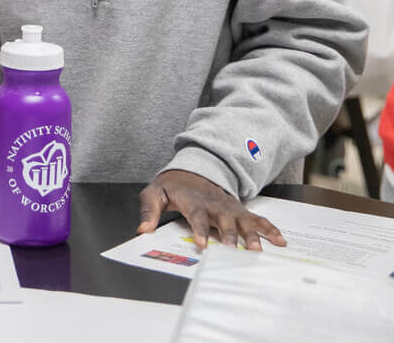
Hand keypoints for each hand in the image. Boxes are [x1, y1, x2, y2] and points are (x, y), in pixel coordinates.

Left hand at [137, 170, 286, 249]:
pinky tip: (281, 241)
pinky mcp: (240, 211)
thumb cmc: (172, 186)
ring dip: (252, 235)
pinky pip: (257, 219)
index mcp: (193, 201)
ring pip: (243, 221)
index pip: (197, 216)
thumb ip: (148, 211)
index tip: (204, 246)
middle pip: (224, 221)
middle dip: (229, 236)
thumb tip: (142, 230)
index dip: (200, 231)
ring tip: (258, 251)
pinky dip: (270, 229)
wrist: (191, 171)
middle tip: (234, 253)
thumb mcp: (154, 194)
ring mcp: (229, 208)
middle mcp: (214, 204)